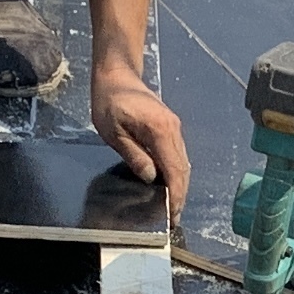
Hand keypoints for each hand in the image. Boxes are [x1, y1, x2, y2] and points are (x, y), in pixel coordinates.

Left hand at [90, 50, 189, 211]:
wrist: (117, 76)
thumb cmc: (110, 101)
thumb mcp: (113, 132)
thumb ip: (134, 155)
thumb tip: (150, 177)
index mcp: (160, 130)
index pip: (174, 169)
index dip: (176, 194)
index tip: (174, 213)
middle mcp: (173, 129)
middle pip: (183, 168)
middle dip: (181, 194)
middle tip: (173, 218)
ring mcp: (174, 127)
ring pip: (183, 162)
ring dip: (179, 184)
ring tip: (172, 206)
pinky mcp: (170, 127)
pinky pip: (177, 155)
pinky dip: (176, 172)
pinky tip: (168, 184)